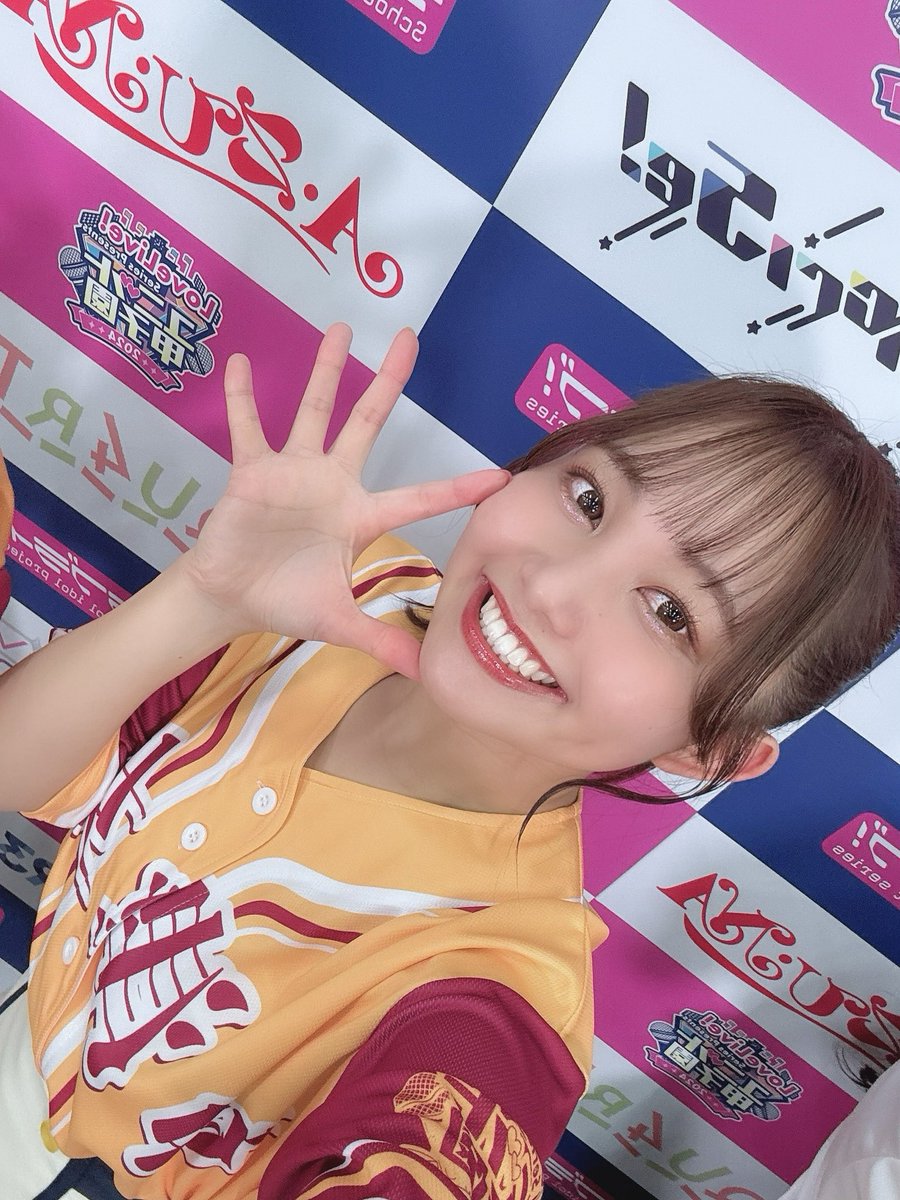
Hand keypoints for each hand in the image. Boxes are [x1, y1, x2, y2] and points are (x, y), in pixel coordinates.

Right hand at [183, 324, 507, 677]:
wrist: (231, 598)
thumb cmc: (285, 600)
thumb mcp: (338, 623)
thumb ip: (381, 642)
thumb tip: (425, 674)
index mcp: (360, 515)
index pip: (419, 497)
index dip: (457, 487)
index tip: (499, 473)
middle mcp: (333, 482)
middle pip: (367, 423)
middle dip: (387, 383)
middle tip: (410, 337)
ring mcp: (293, 472)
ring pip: (314, 411)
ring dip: (325, 370)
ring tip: (340, 326)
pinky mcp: (252, 471)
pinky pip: (248, 427)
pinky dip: (244, 397)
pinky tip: (243, 361)